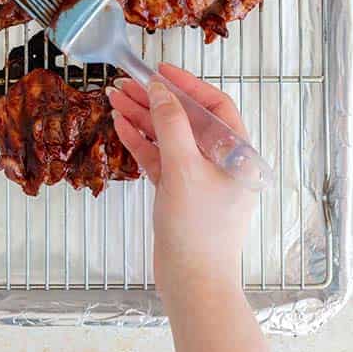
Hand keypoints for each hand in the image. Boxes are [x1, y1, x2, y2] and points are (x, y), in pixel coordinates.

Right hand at [107, 64, 254, 301]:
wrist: (193, 281)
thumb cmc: (198, 229)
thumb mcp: (183, 169)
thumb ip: (170, 125)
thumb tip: (160, 90)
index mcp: (238, 154)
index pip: (215, 106)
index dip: (187, 85)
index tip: (159, 70)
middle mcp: (221, 162)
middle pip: (186, 119)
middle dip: (155, 99)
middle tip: (125, 82)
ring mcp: (198, 177)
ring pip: (168, 137)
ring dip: (142, 117)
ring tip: (113, 98)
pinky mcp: (178, 192)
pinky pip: (159, 157)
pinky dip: (140, 141)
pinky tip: (120, 125)